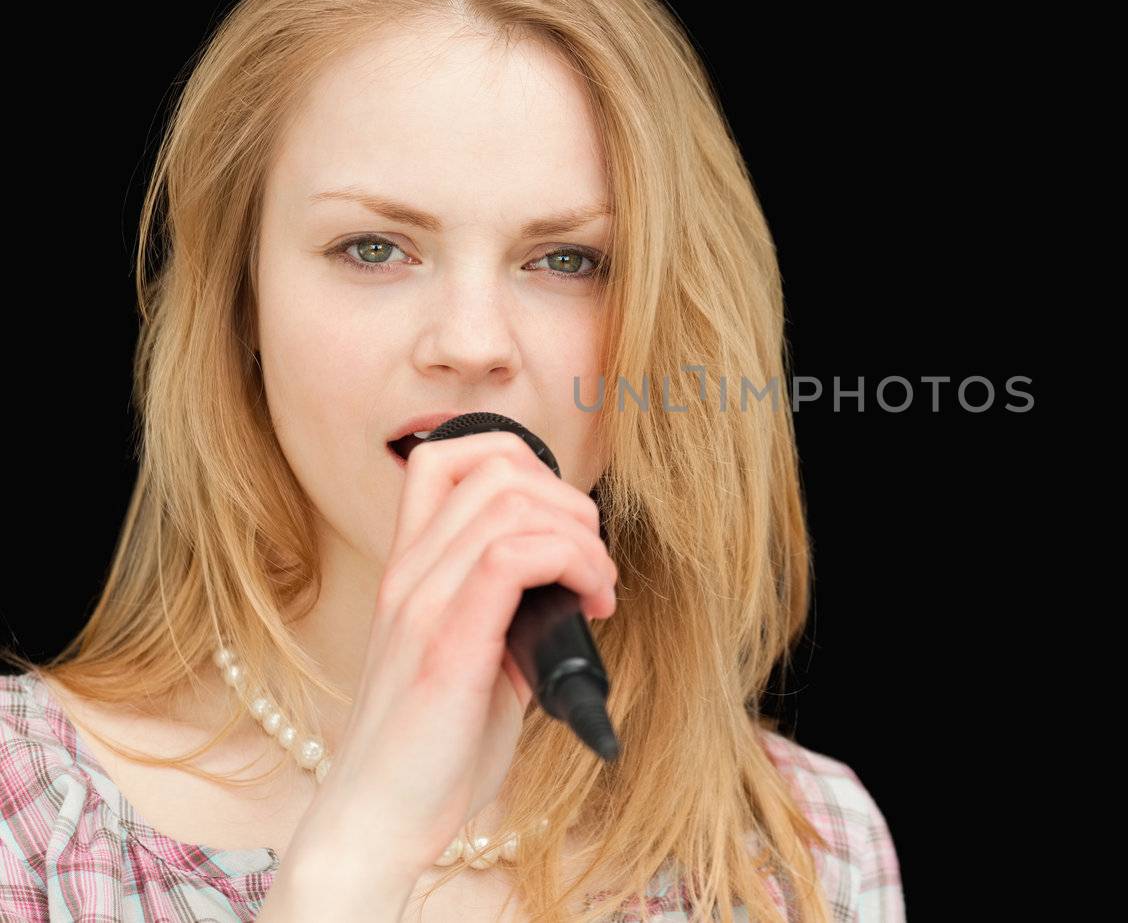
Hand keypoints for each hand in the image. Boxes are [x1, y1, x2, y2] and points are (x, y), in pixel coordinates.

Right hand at [288, 430, 617, 887]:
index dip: (521, 460)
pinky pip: (512, 557)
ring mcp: (421, 604)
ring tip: (599, 589)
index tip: (564, 522)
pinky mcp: (445, 644)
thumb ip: (509, 609)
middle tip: (595, 563)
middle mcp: (408, 573)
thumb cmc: (434, 749)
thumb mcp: (476, 658)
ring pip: (511, 502)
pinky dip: (574, 564)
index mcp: (411, 568)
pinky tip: (592, 605)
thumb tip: (573, 586)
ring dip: (582, 536)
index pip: (445, 455)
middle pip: (495, 466)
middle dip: (571, 501)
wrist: (380, 820)